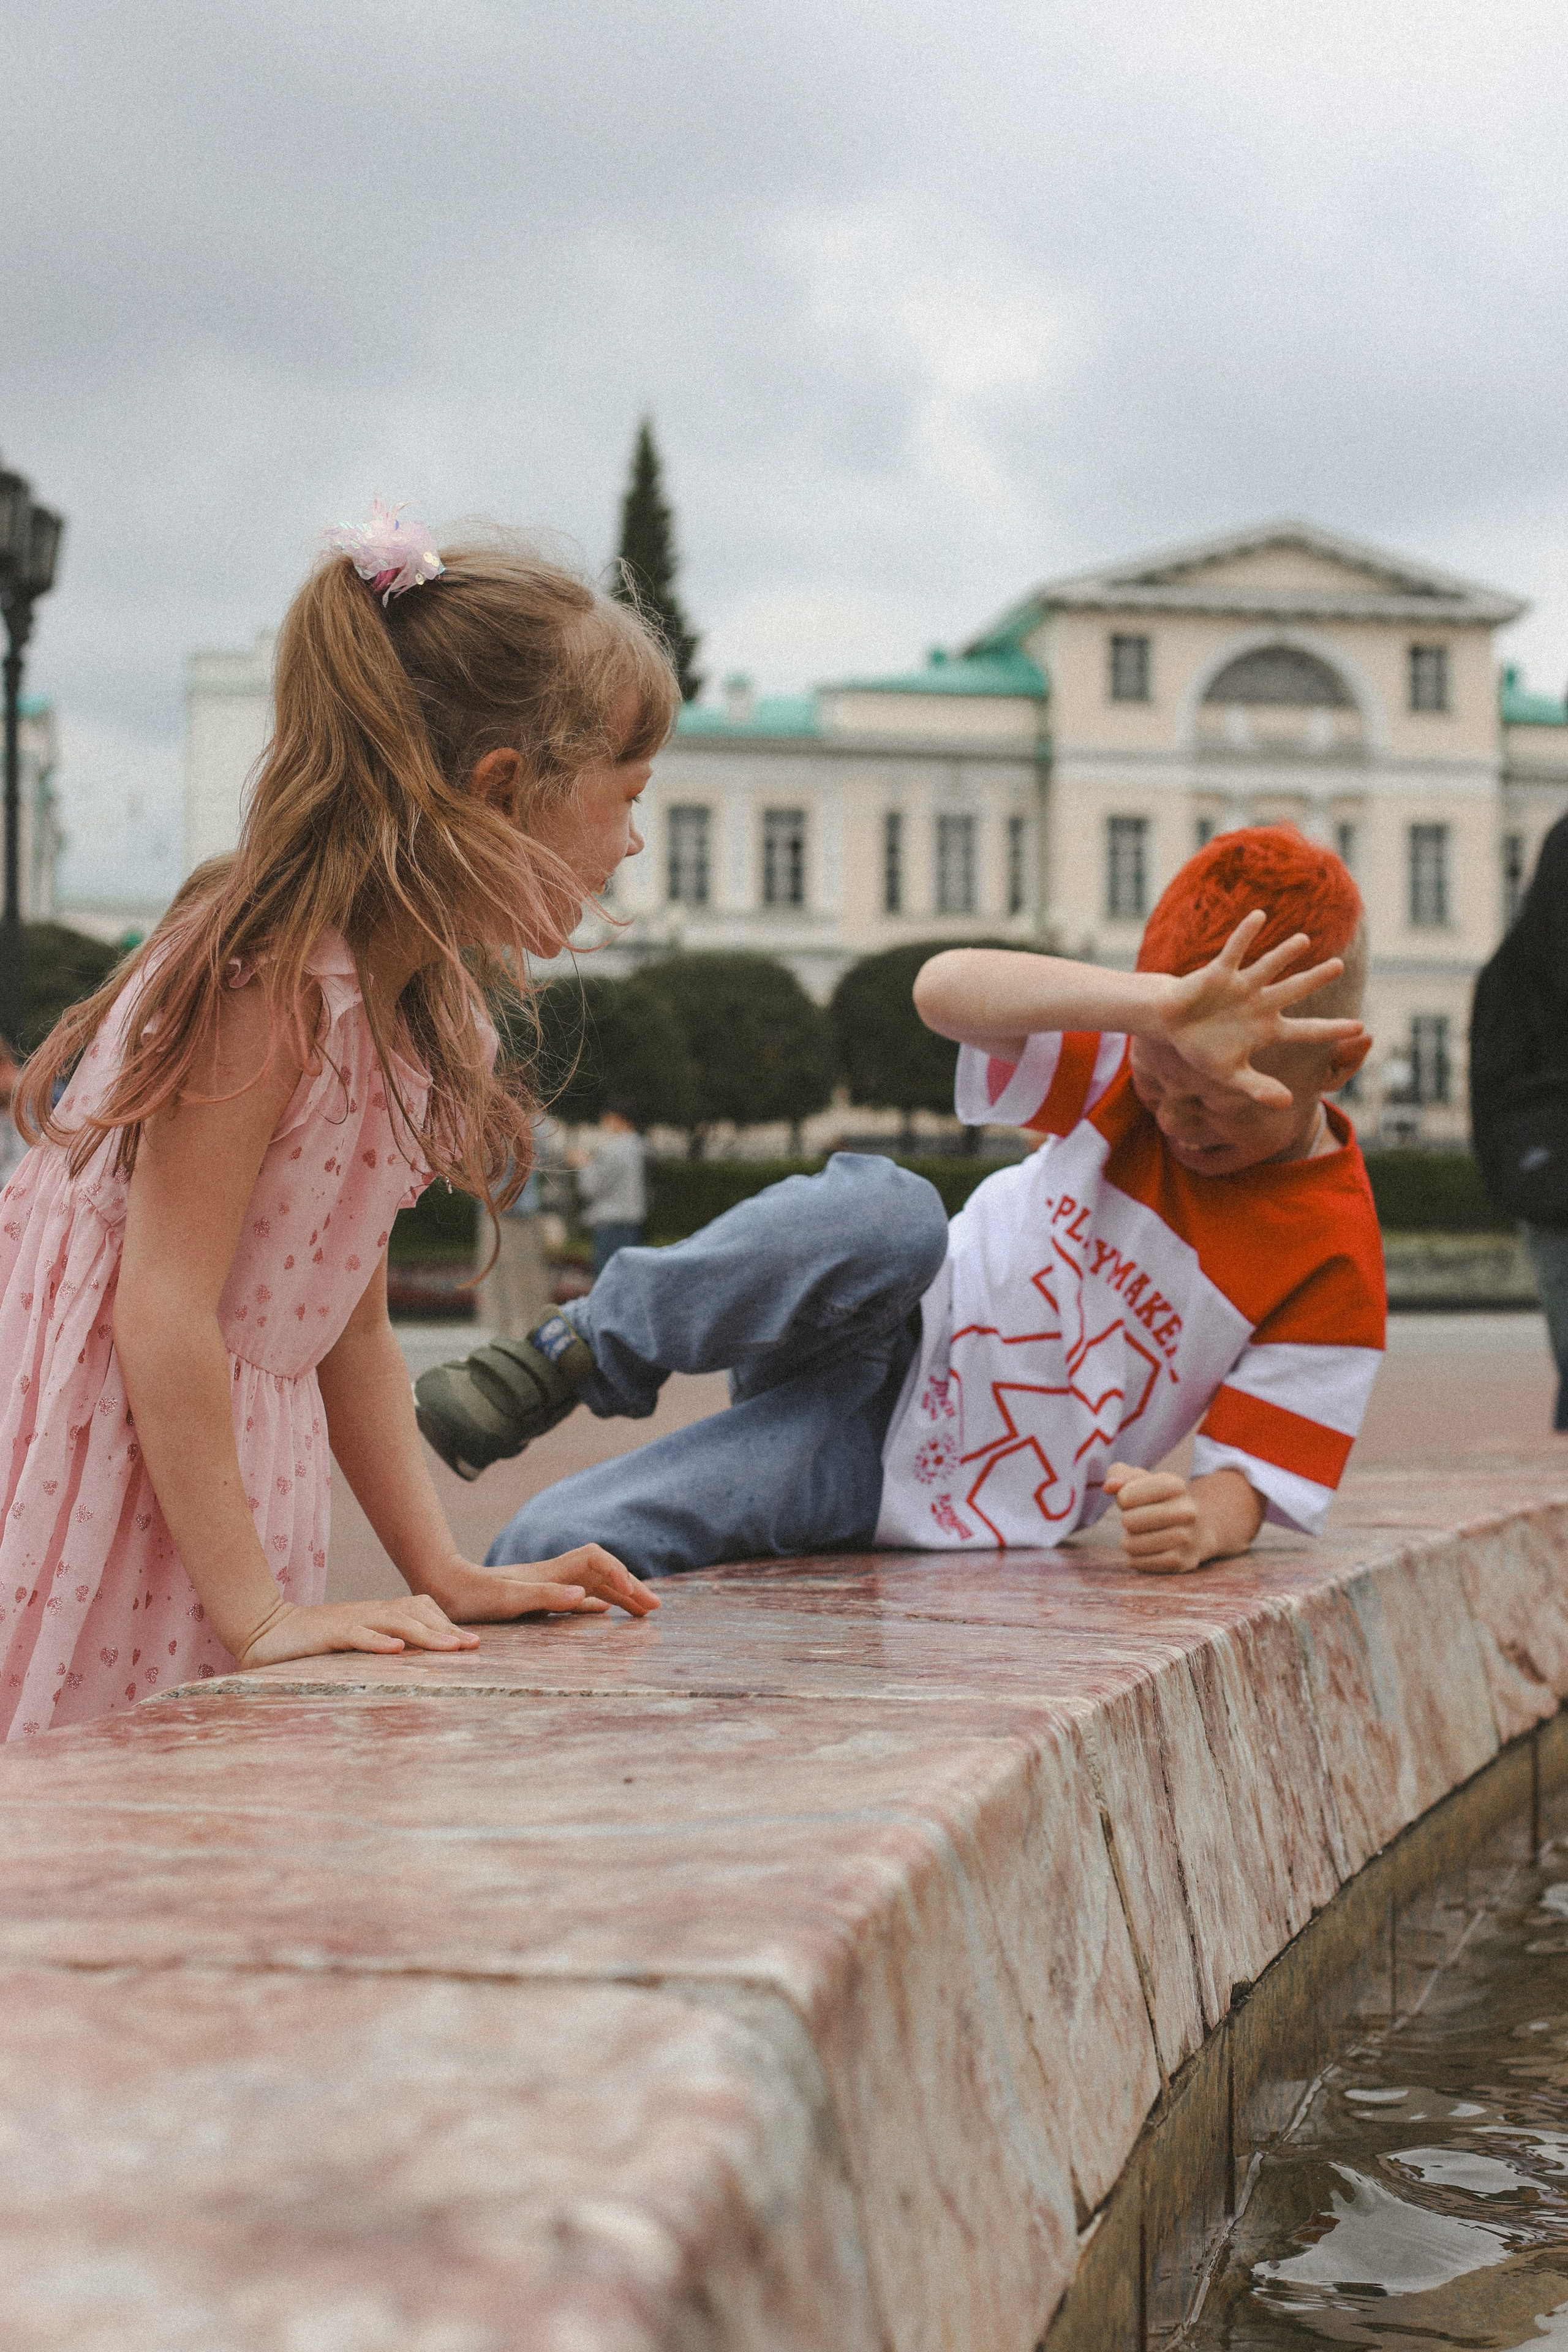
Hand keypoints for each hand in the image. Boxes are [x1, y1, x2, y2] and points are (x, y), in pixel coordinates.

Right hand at [236, 1593, 482, 1667]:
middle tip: (474, 1647)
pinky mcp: (327, 1633)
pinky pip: (357, 1634)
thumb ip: (378, 1648)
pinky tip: (396, 1650)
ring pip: (395, 1622)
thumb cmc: (310, 1643)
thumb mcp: (352, 1644)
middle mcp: (368, 1613)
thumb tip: (411, 1662)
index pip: (420, 1610)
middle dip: (447, 1630)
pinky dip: (377, 1642)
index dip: (445, 1624)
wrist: (264, 1630)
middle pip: (416, 1613)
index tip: (470, 1643)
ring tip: (451, 1648)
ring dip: (426, 1635)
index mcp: (376, 1616)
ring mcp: (349, 1621)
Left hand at [412, 1544, 659, 1622]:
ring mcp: (548, 1586)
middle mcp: (554, 1576)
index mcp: (551, 1573)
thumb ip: (546, 1596)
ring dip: (619, 1596)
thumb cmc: (472, 1596)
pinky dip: (598, 1603)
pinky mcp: (538, 1599)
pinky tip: (604, 1612)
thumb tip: (586, 1598)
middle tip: (655, 1609)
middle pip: (603, 1573)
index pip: (597, 1561)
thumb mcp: (508, 1599)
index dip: (619, 1574)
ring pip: (594, 1586)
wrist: (444, 1588)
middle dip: (631, 1588)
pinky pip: (578, 1599)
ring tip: (643, 1612)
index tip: (633, 1597)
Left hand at [1103, 1462, 1263, 1573]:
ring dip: (1129, 1542)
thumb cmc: (1158, 1501)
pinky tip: (1146, 1551)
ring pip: (1132, 1544)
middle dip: (1127, 1521)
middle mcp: (1186, 1511)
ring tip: (1142, 1536)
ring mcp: (1186, 1539)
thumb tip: (1109, 1487)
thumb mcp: (1141, 1480)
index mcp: (1175, 1485)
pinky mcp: (1181, 1562)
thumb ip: (1118, 1474)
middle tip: (1140, 1520)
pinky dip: (1135, 1558)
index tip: (1137, 1500)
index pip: (1125, 1496)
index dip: (1124, 1499)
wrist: (1197, 1530)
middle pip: (1128, 1521)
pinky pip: (1139, 1563)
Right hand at [1160, 911, 1364, 1107]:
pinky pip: (1235, 951)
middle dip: (1315, 979)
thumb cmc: (1202, 1048)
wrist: (1171, 1025)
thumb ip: (1258, 1088)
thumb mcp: (1229, 1074)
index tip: (1360, 1027)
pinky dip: (1245, 934)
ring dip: (1284, 953)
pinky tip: (1260, 916)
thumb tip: (1288, 1103)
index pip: (1306, 1029)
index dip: (1332, 1029)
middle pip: (1293, 990)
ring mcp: (1241, 987)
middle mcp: (1260, 1004)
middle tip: (1339, 966)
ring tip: (1304, 940)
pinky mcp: (1219, 973)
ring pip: (1268, 967)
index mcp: (1266, 1029)